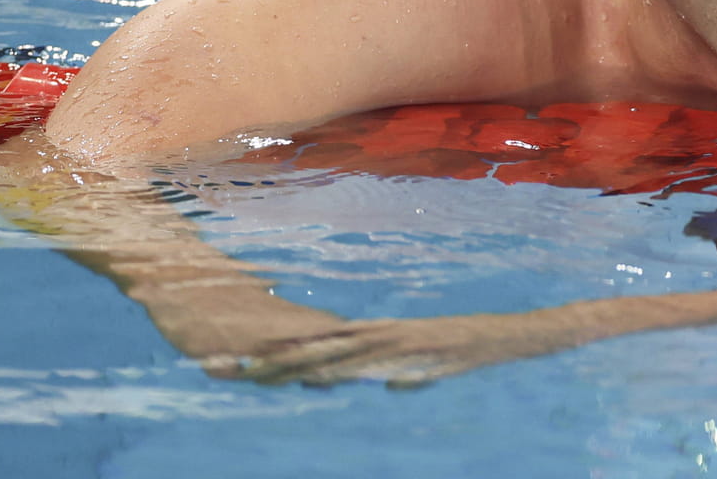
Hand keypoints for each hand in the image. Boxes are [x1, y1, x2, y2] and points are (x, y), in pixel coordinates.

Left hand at [231, 312, 559, 387]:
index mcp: (370, 341)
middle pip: (304, 349)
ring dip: (282, 364)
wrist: (502, 334)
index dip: (275, 358)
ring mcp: (383, 340)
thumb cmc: (469, 352)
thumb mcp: (429, 368)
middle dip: (260, 360)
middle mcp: (369, 337)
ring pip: (323, 352)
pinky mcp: (400, 346)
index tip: (238, 365)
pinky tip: (305, 372)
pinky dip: (332, 364)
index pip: (313, 351)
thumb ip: (405, 372)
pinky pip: (360, 357)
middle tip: (214, 366)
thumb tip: (385, 383)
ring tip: (242, 371)